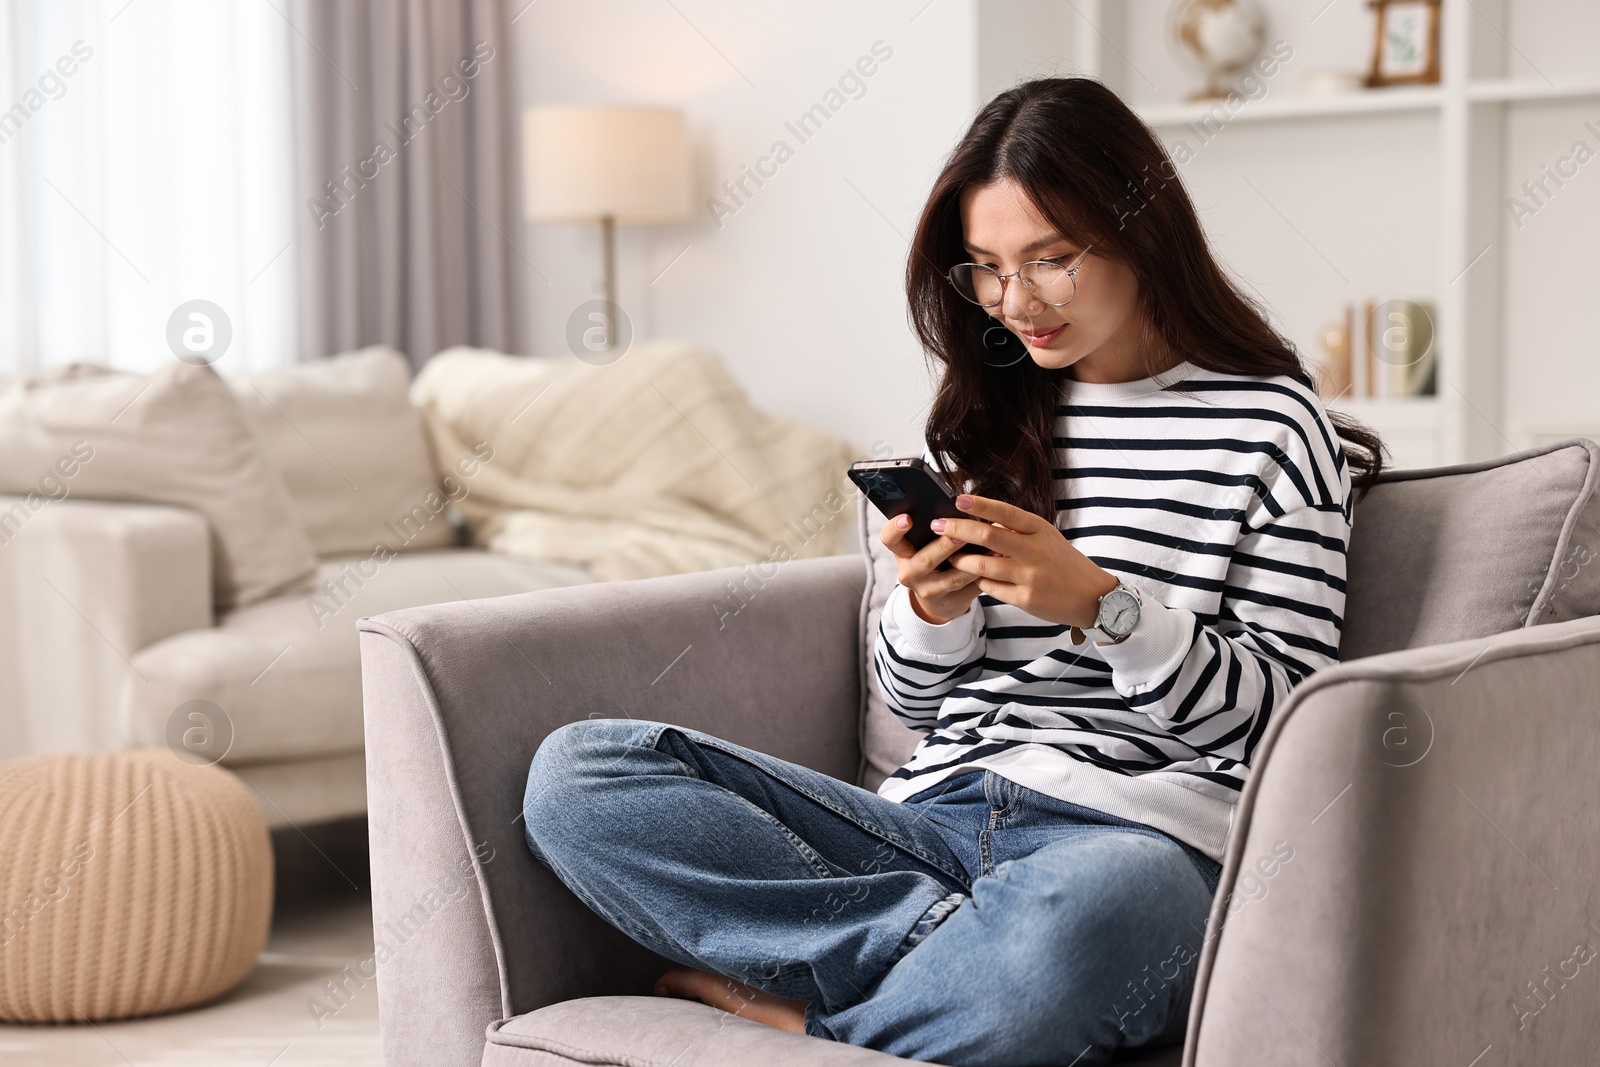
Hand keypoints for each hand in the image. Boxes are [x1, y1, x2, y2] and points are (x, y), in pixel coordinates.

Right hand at [879, 514, 982, 624]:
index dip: (895, 528)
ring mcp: (928, 591)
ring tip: (992, 548)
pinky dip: (984, 575)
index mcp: (902, 553)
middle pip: (925, 559)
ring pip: (952, 577)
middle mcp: (910, 573)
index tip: (908, 518)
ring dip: (973, 562)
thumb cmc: (935, 561)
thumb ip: (935, 530)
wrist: (939, 599)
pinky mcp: (949, 603)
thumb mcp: (925, 546)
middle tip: (960, 534)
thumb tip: (959, 504)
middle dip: (944, 546)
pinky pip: (969, 589)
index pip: (889, 539)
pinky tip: (997, 563)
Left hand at [936, 494, 1117, 628]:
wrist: (1092, 596)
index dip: (980, 504)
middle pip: (988, 536)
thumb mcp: (1046, 538)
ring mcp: (1029, 576)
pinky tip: (972, 577)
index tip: (958, 499)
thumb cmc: (1064, 562)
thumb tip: (985, 522)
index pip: (1005, 512)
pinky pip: (991, 588)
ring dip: (961, 559)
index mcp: (1040, 530)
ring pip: (983, 565)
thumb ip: (1017, 530)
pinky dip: (979, 581)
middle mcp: (1034, 551)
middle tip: (937, 525)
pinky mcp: (1025, 599)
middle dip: (957, 529)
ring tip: (950, 555)